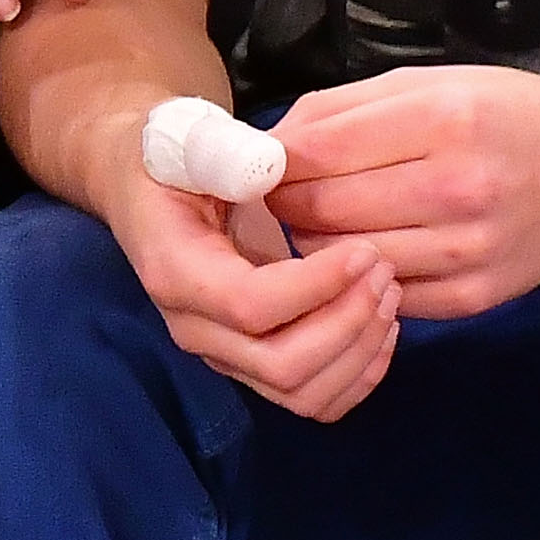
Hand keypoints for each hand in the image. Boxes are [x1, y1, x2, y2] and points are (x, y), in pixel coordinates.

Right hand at [89, 131, 399, 419]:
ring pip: (302, 394)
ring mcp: (224, 354)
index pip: (251, 306)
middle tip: (384, 269)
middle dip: (348, 323)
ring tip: (389, 293)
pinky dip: (357, 375)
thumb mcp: (188, 141)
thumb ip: (223, 152)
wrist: (150, 190)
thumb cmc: (175, 160)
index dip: (316, 286)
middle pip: (282, 366)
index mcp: (175, 273)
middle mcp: (196, 330)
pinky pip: (311, 398)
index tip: (364, 249)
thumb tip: (270, 166)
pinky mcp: (251, 364)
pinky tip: (383, 328)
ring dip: (359, 352)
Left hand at [271, 65, 539, 318]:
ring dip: (312, 243)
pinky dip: (358, 276)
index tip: (256, 162)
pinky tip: (359, 251)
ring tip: (312, 220)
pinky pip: (383, 295)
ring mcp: (467, 251)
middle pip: (325, 210)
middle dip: (284, 203)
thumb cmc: (505, 113)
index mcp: (442, 119)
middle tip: (273, 195)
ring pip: (344, 259)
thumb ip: (344, 108)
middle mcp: (456, 188)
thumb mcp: (429, 82)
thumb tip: (269, 144)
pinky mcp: (474, 297)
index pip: (320, 151)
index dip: (273, 161)